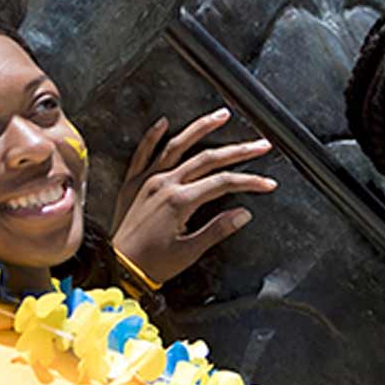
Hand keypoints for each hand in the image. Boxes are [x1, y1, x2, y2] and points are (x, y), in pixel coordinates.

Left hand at [111, 108, 276, 285]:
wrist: (118, 268)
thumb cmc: (152, 263)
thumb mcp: (190, 251)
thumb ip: (218, 229)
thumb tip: (243, 214)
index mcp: (180, 201)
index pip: (224, 183)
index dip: (250, 181)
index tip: (267, 183)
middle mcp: (165, 184)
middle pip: (208, 159)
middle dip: (238, 150)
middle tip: (260, 144)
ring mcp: (148, 180)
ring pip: (178, 145)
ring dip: (201, 128)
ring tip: (221, 116)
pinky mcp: (134, 183)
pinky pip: (143, 153)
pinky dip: (152, 136)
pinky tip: (163, 122)